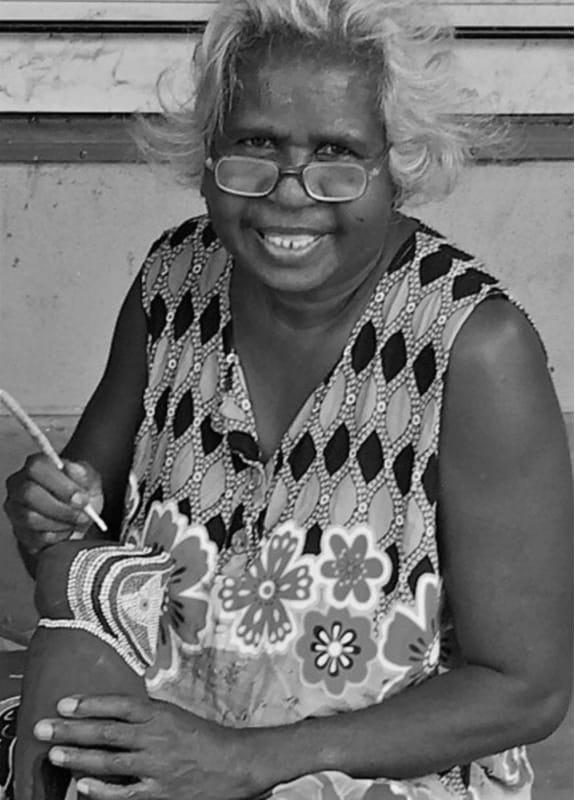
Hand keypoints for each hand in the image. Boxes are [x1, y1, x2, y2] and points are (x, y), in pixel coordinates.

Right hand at [4, 455, 103, 554]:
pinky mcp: (20, 532)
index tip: (82, 498)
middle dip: (61, 507)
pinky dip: (58, 536)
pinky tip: (67, 530)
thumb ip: (83, 473)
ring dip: (62, 523)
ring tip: (77, 522)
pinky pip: (36, 537)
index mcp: (36, 466)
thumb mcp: (90, 481)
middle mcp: (20, 485)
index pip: (37, 468)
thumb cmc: (81, 495)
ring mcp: (16, 509)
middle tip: (83, 514)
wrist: (78, 520)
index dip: (61, 484)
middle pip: (30, 494)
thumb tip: (73, 468)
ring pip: (31, 518)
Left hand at [34, 695, 259, 799]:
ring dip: (79, 757)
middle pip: (107, 732)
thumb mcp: (176, 716)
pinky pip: (126, 792)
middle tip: (45, 727)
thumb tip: (113, 713)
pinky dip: (103, 790)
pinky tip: (83, 786)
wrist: (235, 763)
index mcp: (161, 714)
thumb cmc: (204, 738)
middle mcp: (157, 737)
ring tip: (55, 753)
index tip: (65, 703)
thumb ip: (147, 715)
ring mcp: (158, 766)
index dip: (90, 703)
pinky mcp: (161, 793)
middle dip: (72, 730)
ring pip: (111, 761)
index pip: (119, 705)